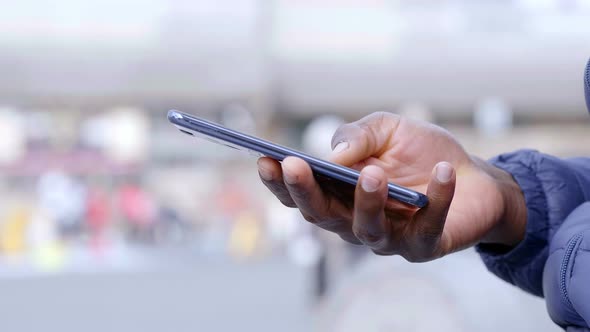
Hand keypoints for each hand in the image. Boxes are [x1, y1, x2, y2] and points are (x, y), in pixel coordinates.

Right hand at [257, 112, 525, 261]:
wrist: (473, 176)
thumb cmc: (421, 152)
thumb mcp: (388, 129)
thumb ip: (358, 135)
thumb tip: (333, 155)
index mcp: (340, 195)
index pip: (302, 194)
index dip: (280, 182)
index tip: (264, 160)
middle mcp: (356, 221)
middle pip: (322, 217)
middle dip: (305, 192)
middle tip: (295, 165)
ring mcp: (389, 238)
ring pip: (366, 230)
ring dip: (366, 202)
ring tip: (373, 173)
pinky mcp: (424, 246)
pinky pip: (426, 227)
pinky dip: (437, 198)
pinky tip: (443, 171)